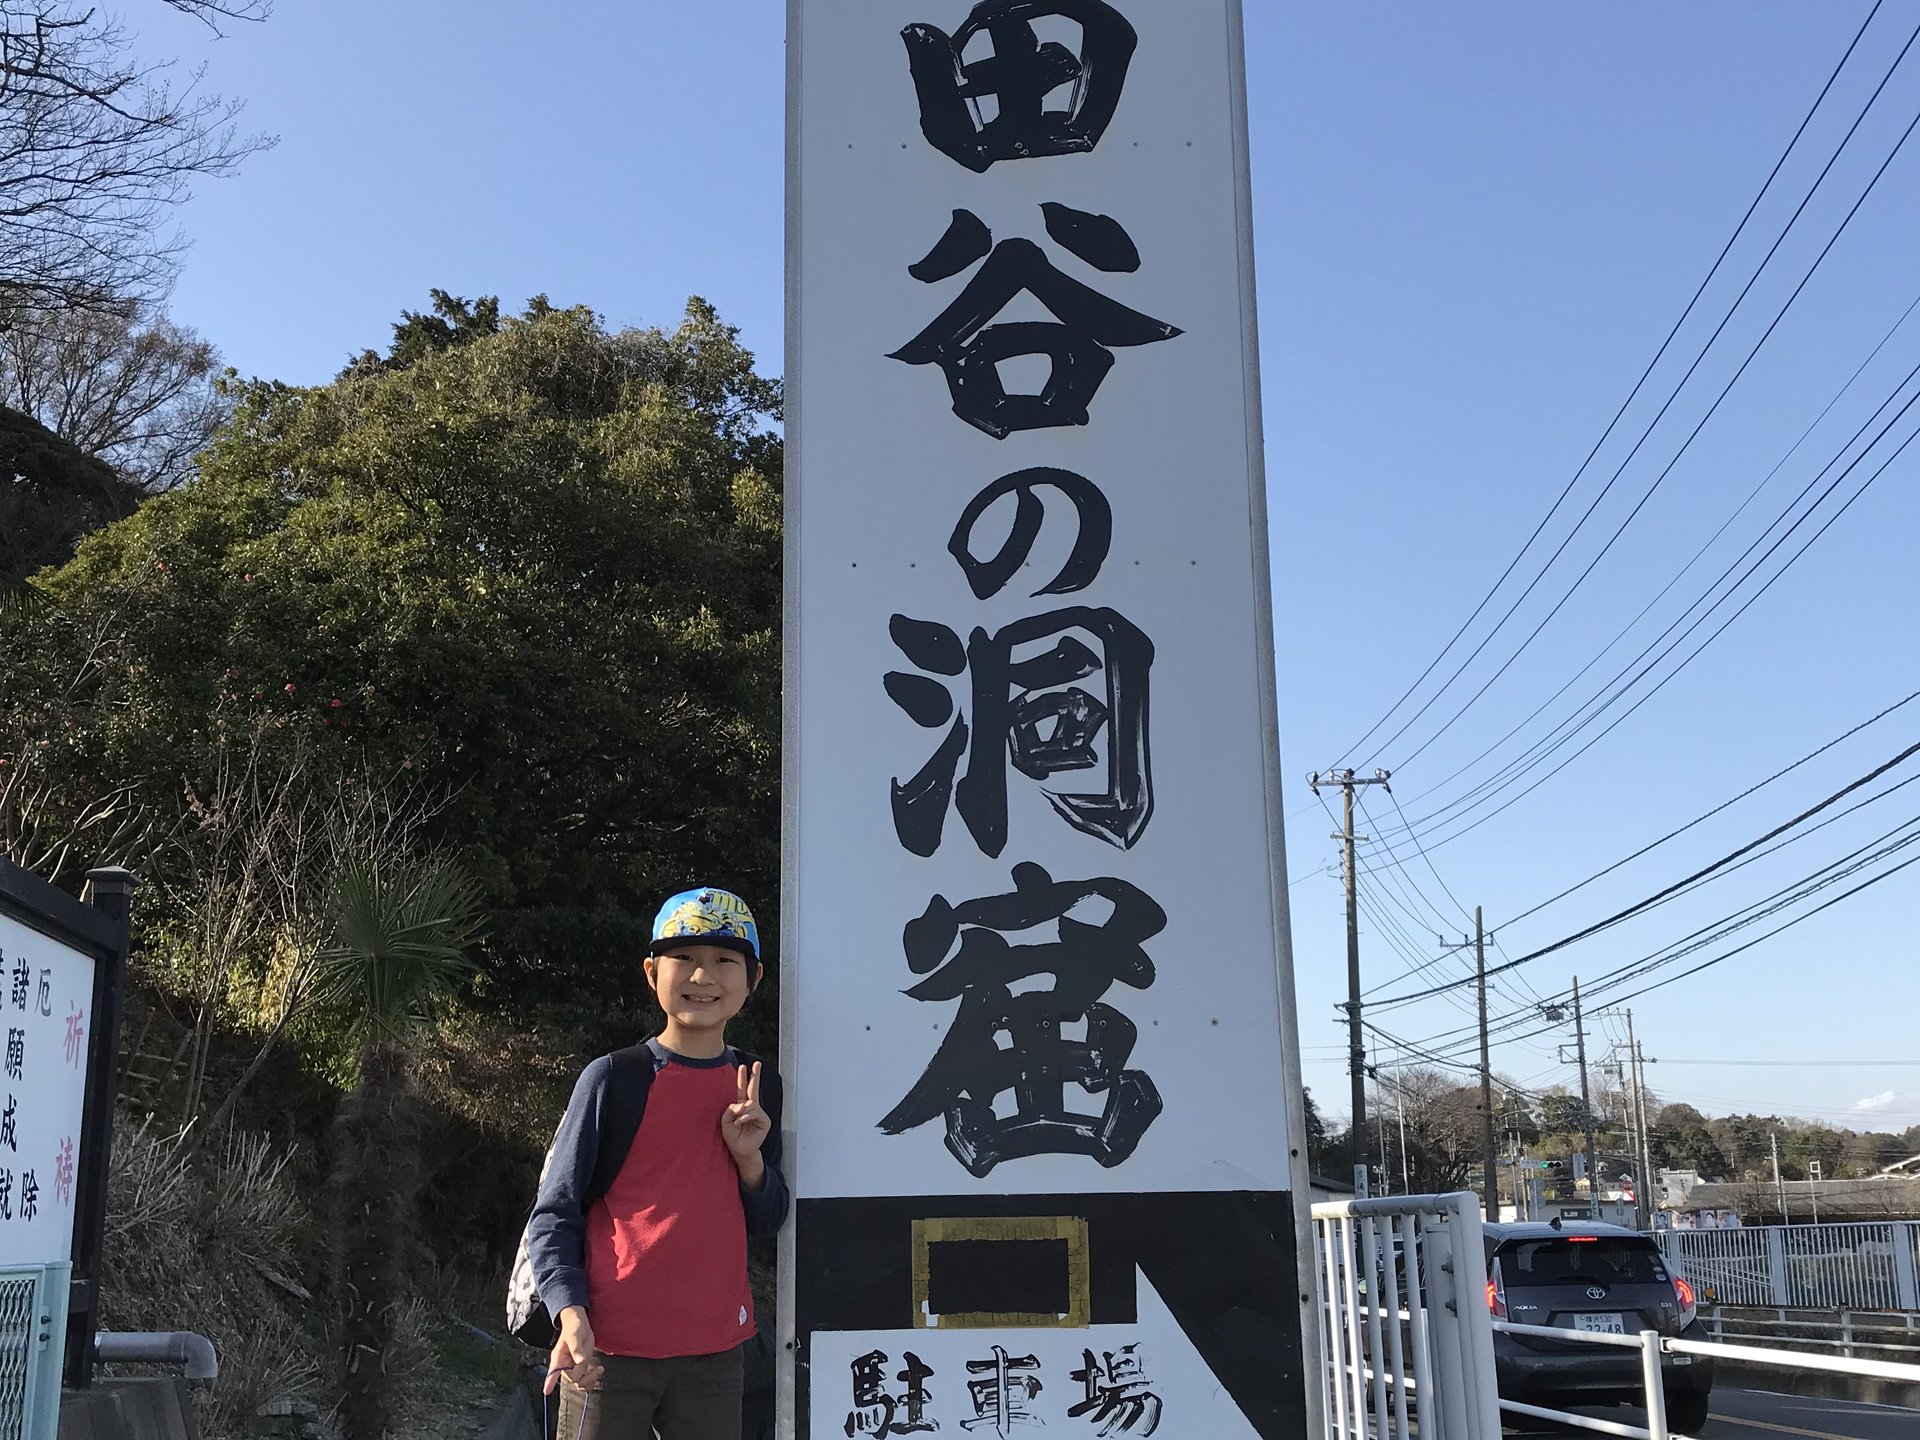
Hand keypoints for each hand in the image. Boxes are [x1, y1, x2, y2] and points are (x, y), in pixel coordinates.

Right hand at [546, 1307, 601, 1394]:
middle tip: (598, 1369)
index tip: (546, 1391)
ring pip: (580, 1382)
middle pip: (574, 1379)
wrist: (580, 1324)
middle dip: (586, 1377)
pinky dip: (591, 1381)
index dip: (549, 1381)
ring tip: (599, 1370)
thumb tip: (581, 1361)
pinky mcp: (580, 1367)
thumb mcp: (574, 1335)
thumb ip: (577, 1348)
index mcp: (559, 1358)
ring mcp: (573, 1367)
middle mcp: (564, 1366)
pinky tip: (598, 1377)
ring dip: (590, 1380)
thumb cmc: (574, 1327)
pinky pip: (584, 1381)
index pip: (552, 1372)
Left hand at [723, 1061, 770, 1179]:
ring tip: (737, 1122)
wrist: (741, 1151)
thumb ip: (730, 1110)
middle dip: (755, 1076)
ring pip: (750, 1103)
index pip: (742, 1090)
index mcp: (741, 1107)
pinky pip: (754, 1112)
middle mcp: (751, 1108)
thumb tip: (742, 1104)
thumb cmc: (733, 1137)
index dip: (742, 1078)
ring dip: (741, 1112)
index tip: (743, 1066)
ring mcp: (759, 1114)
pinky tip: (740, 1123)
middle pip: (753, 1089)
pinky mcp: (764, 1120)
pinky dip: (745, 1117)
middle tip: (757, 1063)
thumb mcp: (725, 1122)